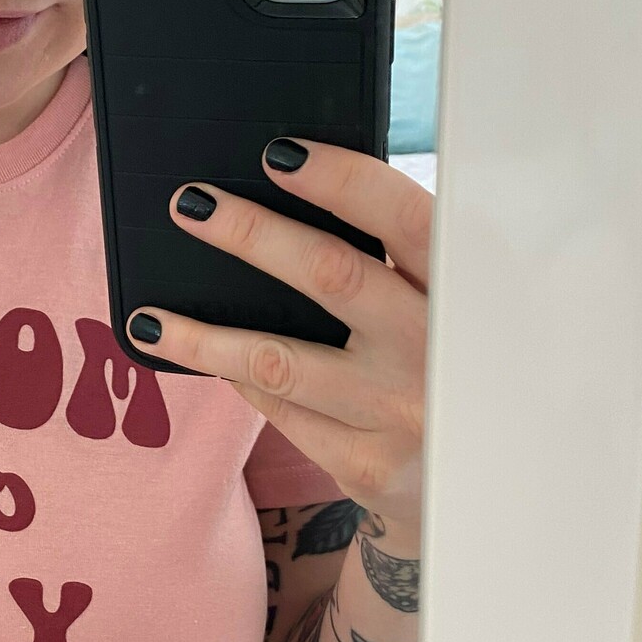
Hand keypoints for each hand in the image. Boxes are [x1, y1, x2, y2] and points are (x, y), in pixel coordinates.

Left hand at [125, 137, 430, 538]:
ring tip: (149, 319)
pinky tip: (209, 362)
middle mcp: (434, 352)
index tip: (281, 155)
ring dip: (204, 337)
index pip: (406, 221)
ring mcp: (398, 413)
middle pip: (332, 277)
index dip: (343, 182)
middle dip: (252, 235)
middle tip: (190, 205)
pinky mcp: (366, 466)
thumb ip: (409, 266)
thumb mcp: (463, 312)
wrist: (492, 486)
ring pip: (280, 361)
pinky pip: (283, 412)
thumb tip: (303, 198)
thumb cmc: (461, 372)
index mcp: (465, 295)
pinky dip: (242, 381)